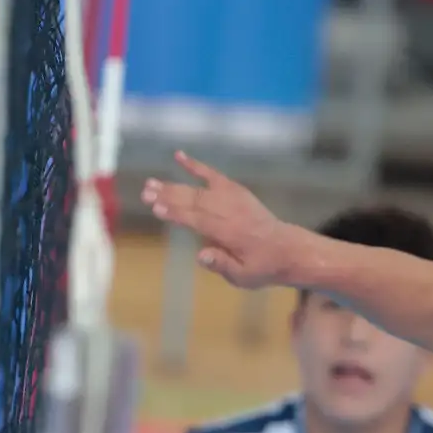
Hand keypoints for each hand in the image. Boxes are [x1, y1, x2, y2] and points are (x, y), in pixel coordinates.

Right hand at [142, 152, 298, 288]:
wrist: (287, 249)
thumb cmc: (261, 267)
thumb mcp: (244, 277)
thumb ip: (222, 265)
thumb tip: (200, 255)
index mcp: (230, 233)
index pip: (199, 220)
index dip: (177, 214)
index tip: (156, 207)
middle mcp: (230, 212)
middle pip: (195, 201)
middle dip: (169, 196)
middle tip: (145, 193)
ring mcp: (233, 198)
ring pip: (198, 190)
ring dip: (174, 185)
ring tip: (150, 183)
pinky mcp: (235, 191)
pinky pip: (213, 175)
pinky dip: (196, 166)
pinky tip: (179, 155)